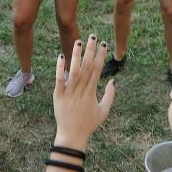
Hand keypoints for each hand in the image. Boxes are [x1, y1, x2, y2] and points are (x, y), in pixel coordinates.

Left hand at [53, 35, 116, 149]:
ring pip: (74, 70)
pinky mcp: (58, 95)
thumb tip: (113, 80)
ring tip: (78, 41)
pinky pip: (59, 79)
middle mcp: (81, 90)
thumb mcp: (104, 111)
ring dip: (76, 55)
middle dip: (90, 50)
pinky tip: (61, 56)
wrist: (72, 136)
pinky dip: (60, 68)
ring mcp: (69, 92)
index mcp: (92, 92)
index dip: (101, 56)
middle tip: (93, 36)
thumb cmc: (89, 124)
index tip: (104, 44)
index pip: (97, 70)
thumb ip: (110, 95)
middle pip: (87, 66)